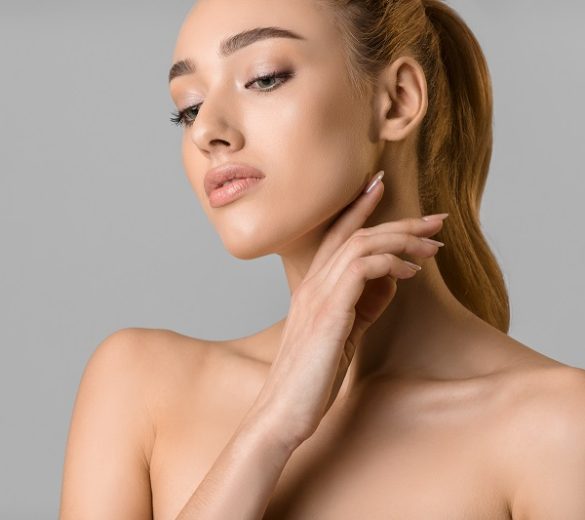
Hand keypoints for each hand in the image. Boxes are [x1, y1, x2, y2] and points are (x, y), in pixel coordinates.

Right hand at [250, 170, 447, 450]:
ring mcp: (317, 295)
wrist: (283, 411)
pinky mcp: (329, 312)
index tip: (383, 185)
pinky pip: (363, 268)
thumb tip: (392, 276)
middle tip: (436, 218)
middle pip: (356, 233)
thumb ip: (364, 302)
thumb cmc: (313, 375)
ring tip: (434, 245)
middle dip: (400, 221)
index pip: (336, 234)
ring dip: (402, 239)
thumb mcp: (345, 332)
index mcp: (313, 286)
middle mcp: (312, 283)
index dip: (360, 206)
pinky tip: (411, 273)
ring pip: (362, 244)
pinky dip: (391, 263)